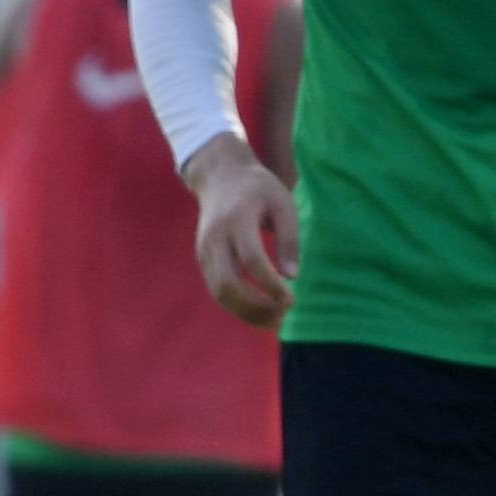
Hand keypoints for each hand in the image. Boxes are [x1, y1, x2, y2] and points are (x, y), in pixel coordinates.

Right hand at [186, 135, 297, 329]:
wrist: (221, 175)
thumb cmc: (259, 189)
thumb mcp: (283, 203)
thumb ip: (289, 238)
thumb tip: (292, 277)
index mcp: (237, 219)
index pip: (252, 259)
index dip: (271, 284)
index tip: (292, 297)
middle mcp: (215, 237)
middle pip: (228, 283)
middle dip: (256, 306)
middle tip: (284, 313)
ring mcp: (205, 250)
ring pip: (220, 293)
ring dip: (247, 313)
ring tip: (275, 320)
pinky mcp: (203, 259)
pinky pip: (217, 290)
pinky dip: (238, 307)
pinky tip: (260, 312)